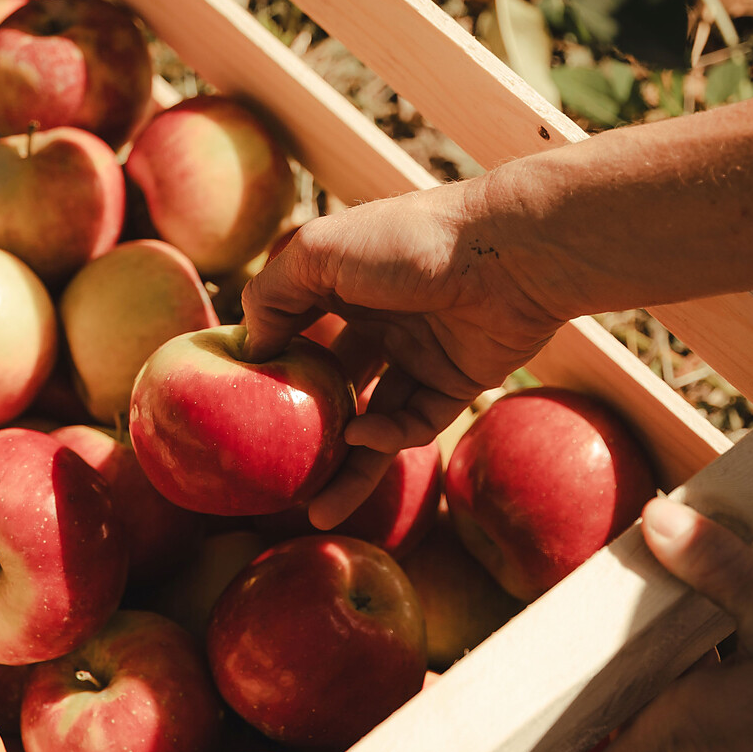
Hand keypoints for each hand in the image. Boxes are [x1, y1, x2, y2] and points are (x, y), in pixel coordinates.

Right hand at [240, 178, 567, 526]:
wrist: (508, 255)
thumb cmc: (408, 241)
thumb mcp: (318, 252)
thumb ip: (272, 294)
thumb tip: (253, 348)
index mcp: (347, 284)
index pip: (301, 329)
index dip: (276, 363)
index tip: (244, 402)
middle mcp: (382, 320)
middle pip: (337, 386)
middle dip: (309, 430)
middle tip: (278, 471)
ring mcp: (420, 354)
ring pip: (376, 422)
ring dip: (348, 466)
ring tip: (317, 510)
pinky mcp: (457, 384)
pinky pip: (416, 423)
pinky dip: (388, 437)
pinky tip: (363, 438)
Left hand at [552, 498, 752, 751]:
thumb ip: (715, 567)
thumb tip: (656, 519)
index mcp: (689, 738)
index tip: (526, 715)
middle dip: (588, 712)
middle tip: (565, 655)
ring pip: (660, 742)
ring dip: (640, 697)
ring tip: (624, 634)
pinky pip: (703, 733)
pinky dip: (684, 694)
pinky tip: (701, 639)